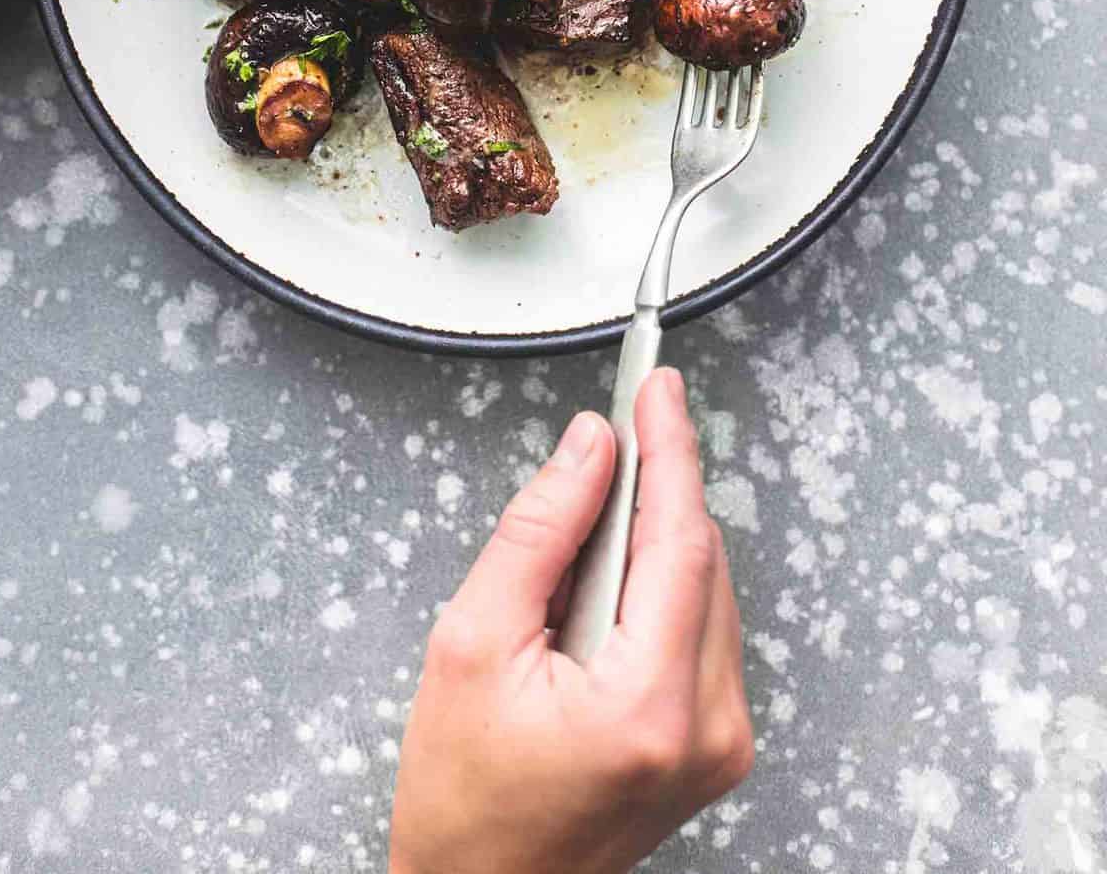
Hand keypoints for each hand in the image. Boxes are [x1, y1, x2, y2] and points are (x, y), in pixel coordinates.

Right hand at [389, 367, 752, 873]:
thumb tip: (588, 450)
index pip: (680, 539)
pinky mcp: (718, 744)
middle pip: (700, 557)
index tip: (659, 387)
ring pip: (706, 587)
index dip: (670, 448)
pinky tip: (599, 608)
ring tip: (570, 578)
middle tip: (594, 460)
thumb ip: (538, 531)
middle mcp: (707, 727)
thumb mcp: (472, 642)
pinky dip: (658, 591)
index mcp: (649, 705)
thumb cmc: (464, 799)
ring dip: (649, 547)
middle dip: (649, 495)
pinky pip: (703, 627)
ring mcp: (721, 741)